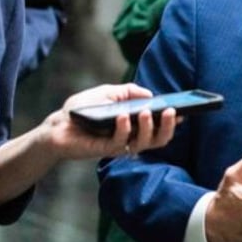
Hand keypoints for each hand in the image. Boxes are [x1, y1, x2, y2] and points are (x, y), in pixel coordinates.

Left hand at [43, 83, 177, 159]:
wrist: (59, 124)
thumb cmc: (84, 109)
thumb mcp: (109, 92)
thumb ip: (130, 91)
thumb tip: (150, 95)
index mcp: (136, 125)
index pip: (159, 126)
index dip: (172, 121)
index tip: (183, 111)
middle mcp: (132, 137)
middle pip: (158, 139)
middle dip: (168, 126)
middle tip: (171, 112)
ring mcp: (121, 145)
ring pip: (144, 143)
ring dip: (148, 127)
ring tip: (146, 112)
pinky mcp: (107, 150)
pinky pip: (121, 142)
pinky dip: (125, 128)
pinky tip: (123, 116)